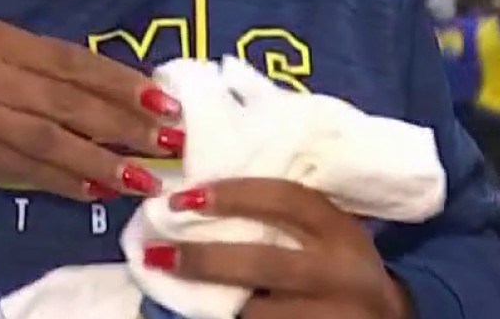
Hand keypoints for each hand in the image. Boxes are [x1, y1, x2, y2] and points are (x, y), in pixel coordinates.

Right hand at [0, 19, 181, 200]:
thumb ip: (27, 64)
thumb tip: (96, 91)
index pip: (72, 61)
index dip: (121, 82)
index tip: (164, 100)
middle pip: (70, 100)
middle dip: (125, 123)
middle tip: (170, 142)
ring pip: (51, 139)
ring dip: (100, 161)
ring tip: (141, 177)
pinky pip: (21, 169)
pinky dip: (60, 181)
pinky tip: (91, 190)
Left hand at [143, 180, 411, 318]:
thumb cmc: (343, 268)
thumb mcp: (329, 235)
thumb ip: (287, 216)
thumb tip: (204, 194)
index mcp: (341, 232)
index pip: (287, 199)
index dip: (233, 194)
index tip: (185, 196)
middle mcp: (338, 274)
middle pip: (263, 262)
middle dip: (204, 259)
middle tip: (155, 253)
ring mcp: (329, 316)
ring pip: (257, 312)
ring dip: (208, 303)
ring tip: (165, 289)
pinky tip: (190, 316)